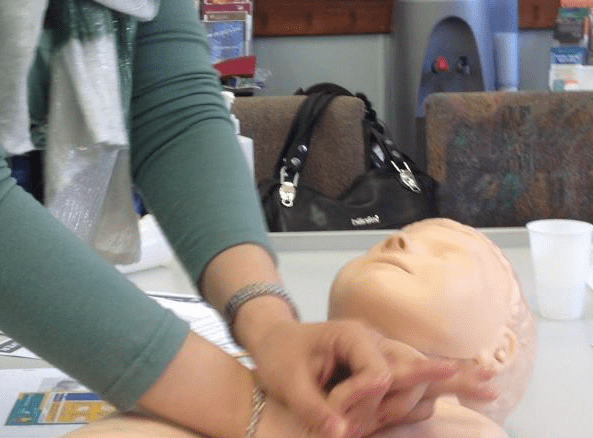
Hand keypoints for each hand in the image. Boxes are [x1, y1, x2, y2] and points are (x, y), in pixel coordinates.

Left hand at [247, 319, 491, 437]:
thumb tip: (339, 434)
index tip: (337, 419)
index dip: (361, 402)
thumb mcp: (286, 381)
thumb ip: (314, 408)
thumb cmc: (279, 355)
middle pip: (410, 374)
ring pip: (420, 377)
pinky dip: (448, 380)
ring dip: (439, 386)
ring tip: (488, 384)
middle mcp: (374, 340)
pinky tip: (483, 383)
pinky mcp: (383, 364)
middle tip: (459, 395)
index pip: (378, 375)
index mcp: (352, 336)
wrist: (274, 340)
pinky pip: (418, 375)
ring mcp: (381, 351)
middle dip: (400, 403)